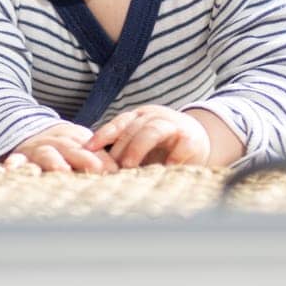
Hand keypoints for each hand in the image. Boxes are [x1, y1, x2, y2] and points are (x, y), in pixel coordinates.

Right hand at [3, 122, 118, 173]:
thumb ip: (100, 158)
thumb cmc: (62, 146)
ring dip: (53, 161)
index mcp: (75, 137)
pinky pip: (16, 159)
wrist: (28, 132)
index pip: (91, 147)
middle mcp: (56, 141)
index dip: (102, 158)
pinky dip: (14, 163)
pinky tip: (11, 169)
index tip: (113, 171)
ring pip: (46, 153)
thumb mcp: (80, 146)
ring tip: (61, 170)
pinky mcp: (19, 156)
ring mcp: (37, 149)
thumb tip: (120, 173)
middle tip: (96, 170)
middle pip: (71, 148)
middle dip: (84, 158)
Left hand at [87, 105, 213, 168]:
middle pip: (133, 128)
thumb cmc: (160, 145)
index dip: (103, 135)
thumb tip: (93, 166)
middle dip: (119, 147)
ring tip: (128, 165)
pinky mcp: (191, 138)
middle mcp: (153, 117)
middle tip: (109, 166)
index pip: (118, 124)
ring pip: (153, 130)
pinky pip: (182, 144)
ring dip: (138, 147)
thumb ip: (121, 151)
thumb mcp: (139, 144)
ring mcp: (173, 125)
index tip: (88, 148)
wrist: (197, 139)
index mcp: (137, 118)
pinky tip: (166, 167)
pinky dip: (174, 155)